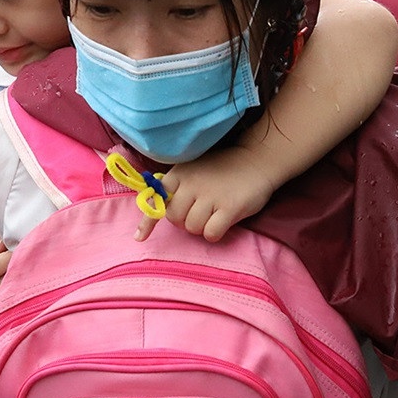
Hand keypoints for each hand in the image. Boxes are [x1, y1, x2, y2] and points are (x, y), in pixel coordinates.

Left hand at [135, 154, 275, 243]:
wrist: (257, 159)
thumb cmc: (222, 169)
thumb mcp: (194, 171)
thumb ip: (177, 187)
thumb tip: (157, 209)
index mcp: (180, 174)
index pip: (157, 200)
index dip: (149, 221)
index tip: (140, 238)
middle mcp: (192, 183)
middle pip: (174, 218)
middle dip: (184, 222)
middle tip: (200, 213)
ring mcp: (211, 195)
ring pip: (192, 228)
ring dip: (202, 228)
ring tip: (214, 214)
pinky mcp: (229, 207)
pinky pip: (211, 233)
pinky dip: (215, 233)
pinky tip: (223, 222)